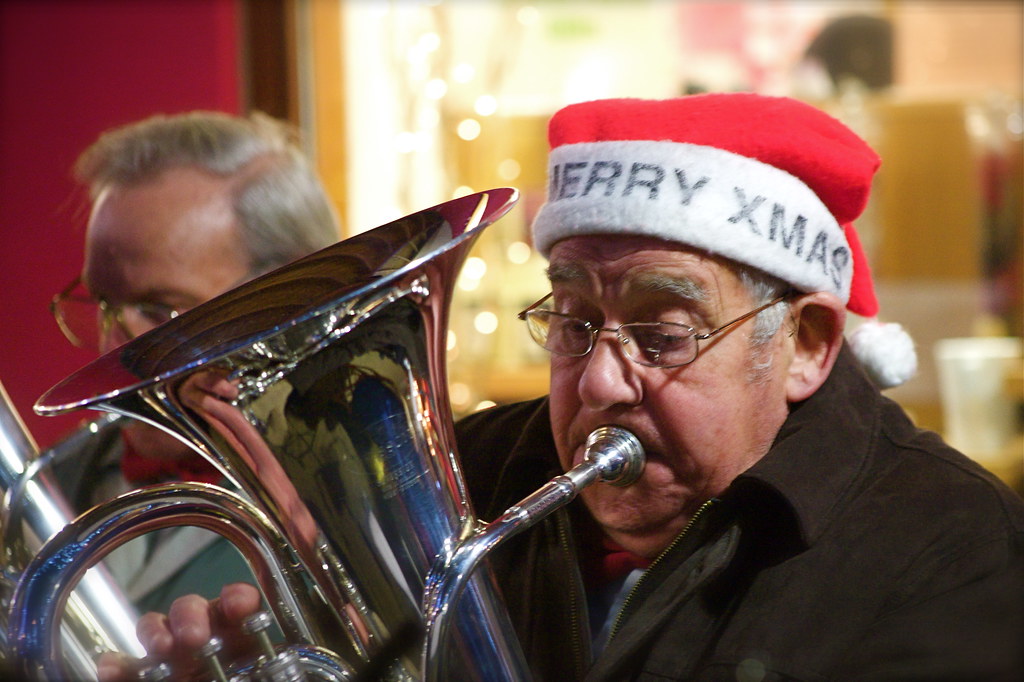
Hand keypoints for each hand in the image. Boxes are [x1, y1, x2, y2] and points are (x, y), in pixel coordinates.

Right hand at [97, 582, 262, 681]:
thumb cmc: (250, 677)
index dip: (237, 597)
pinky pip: (123, 665)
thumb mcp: (265, 667)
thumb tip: (273, 647)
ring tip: (160, 647)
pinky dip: (116, 665)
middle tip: (195, 637)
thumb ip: (265, 658)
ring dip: (156, 631)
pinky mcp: (141, 675)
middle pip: (191, 607)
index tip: (239, 606)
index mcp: (239, 633)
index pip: (237, 601)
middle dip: (191, 614)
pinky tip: (110, 669)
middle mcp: (202, 637)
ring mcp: (169, 655)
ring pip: (155, 626)